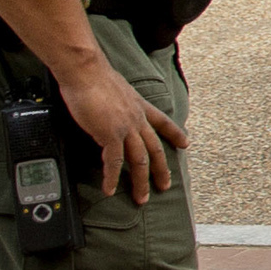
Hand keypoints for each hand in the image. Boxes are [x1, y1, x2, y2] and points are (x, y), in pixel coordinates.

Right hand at [59, 54, 189, 202]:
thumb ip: (118, 103)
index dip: (175, 133)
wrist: (85, 71)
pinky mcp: (110, 134)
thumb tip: (111, 110)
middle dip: (161, 170)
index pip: (163, 121)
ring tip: (141, 199)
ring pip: (140, 160)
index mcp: (139, 106)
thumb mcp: (115, 89)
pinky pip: (114, 162)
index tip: (185, 143)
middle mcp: (137, 118)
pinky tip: (110, 189)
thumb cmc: (93, 76)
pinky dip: (112, 178)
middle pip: (155, 149)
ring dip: (141, 182)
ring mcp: (126, 127)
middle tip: (165, 186)